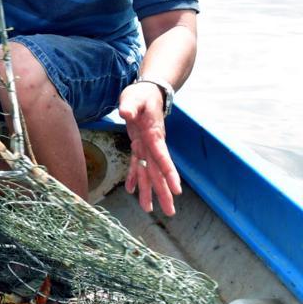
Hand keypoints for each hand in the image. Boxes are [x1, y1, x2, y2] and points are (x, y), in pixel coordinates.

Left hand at [118, 81, 182, 214]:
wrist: (147, 92)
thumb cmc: (141, 95)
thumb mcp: (134, 98)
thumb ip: (130, 106)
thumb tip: (126, 113)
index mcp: (154, 134)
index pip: (162, 157)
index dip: (168, 173)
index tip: (177, 190)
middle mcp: (153, 144)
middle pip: (158, 171)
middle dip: (164, 191)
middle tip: (169, 212)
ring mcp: (147, 146)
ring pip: (149, 172)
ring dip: (149, 190)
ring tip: (149, 209)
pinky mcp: (139, 145)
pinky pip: (138, 164)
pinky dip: (135, 177)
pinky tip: (132, 190)